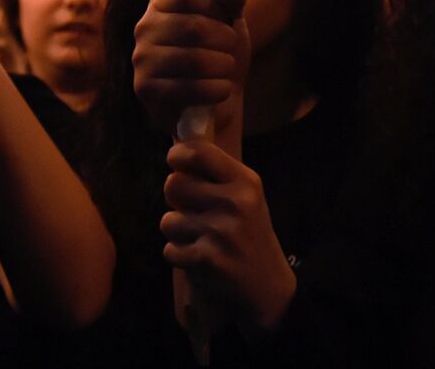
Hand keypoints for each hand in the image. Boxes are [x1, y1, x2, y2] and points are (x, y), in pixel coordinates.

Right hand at [132, 0, 248, 137]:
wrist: (215, 97)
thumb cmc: (220, 50)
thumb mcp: (231, 18)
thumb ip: (232, 0)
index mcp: (163, 1)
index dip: (214, 3)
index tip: (225, 16)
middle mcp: (146, 26)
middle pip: (194, 27)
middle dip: (226, 40)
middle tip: (231, 48)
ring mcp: (142, 58)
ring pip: (194, 60)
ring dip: (223, 65)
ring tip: (226, 67)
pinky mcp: (145, 88)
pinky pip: (189, 88)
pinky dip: (216, 89)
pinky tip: (221, 89)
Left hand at [161, 136, 296, 332]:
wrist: (266, 285)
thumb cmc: (250, 233)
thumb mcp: (245, 197)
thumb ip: (216, 175)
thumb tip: (175, 150)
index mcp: (245, 181)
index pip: (199, 152)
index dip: (178, 154)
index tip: (175, 161)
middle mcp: (234, 202)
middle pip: (173, 184)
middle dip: (176, 198)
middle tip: (191, 209)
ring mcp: (220, 231)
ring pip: (167, 220)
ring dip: (177, 231)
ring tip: (198, 237)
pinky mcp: (206, 260)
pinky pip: (170, 249)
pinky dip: (179, 255)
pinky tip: (198, 257)